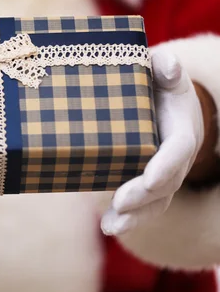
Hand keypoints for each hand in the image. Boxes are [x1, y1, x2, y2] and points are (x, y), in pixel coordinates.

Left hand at [101, 48, 203, 235]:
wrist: (162, 108)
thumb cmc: (160, 89)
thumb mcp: (166, 76)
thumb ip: (166, 70)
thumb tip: (165, 65)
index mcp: (182, 132)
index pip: (178, 152)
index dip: (165, 167)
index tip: (150, 179)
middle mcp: (175, 161)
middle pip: (165, 185)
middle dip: (143, 197)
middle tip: (120, 203)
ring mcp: (163, 179)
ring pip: (154, 204)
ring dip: (134, 217)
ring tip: (111, 226)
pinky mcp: (147, 188)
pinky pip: (141, 208)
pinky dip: (126, 219)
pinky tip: (108, 226)